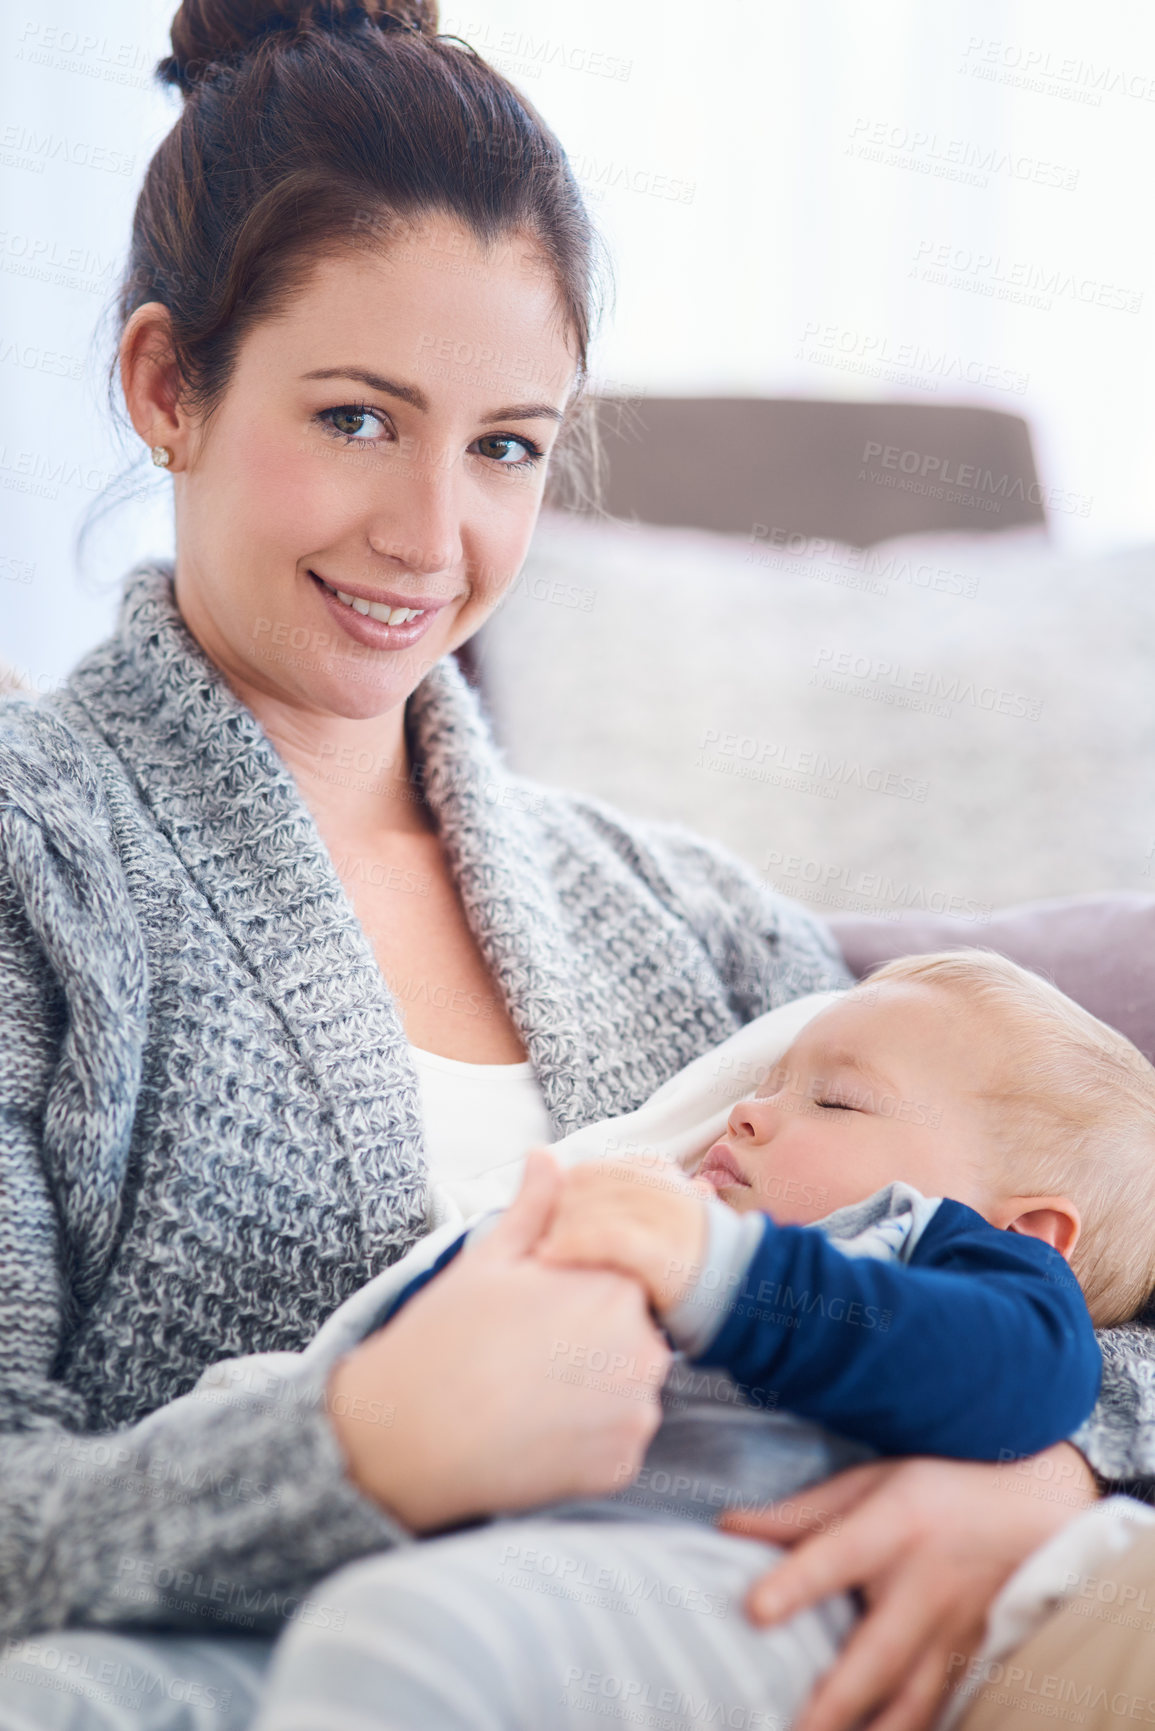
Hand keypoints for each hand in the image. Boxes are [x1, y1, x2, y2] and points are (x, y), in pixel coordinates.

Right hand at [327, 1150, 671, 1531]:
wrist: (408, 1434)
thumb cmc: (445, 1336)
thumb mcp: (491, 1258)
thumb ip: (535, 1208)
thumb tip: (547, 1157)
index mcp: (616, 1287)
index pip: (628, 1277)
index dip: (583, 1287)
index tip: (544, 1307)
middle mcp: (643, 1350)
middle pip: (635, 1334)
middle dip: (595, 1337)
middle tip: (530, 1349)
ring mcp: (636, 1414)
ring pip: (630, 1389)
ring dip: (597, 1388)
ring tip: (531, 1389)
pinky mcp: (621, 1466)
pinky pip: (618, 1442)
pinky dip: (588, 1437)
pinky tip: (537, 1427)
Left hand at [535, 1154, 711, 1312]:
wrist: (738, 1302)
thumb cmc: (680, 1266)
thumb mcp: (653, 1219)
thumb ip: (615, 1197)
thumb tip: (548, 1164)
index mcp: (662, 1176)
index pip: (594, 1170)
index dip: (562, 1191)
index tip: (543, 1218)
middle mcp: (666, 1189)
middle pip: (590, 1185)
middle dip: (556, 1210)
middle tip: (533, 1237)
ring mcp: (669, 1220)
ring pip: (595, 1205)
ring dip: (558, 1227)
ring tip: (535, 1251)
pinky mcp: (666, 1254)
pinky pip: (609, 1237)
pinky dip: (573, 1243)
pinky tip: (551, 1257)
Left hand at [721, 1443, 1097, 1730]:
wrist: (1037, 1511)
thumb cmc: (940, 1490)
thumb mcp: (872, 1481)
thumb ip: (800, 1513)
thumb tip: (727, 1527)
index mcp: (893, 1529)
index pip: (835, 1557)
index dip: (794, 1584)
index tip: (753, 1610)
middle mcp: (925, 1590)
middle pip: (875, 1657)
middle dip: (831, 1704)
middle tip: (788, 1730)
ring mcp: (954, 1636)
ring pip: (912, 1706)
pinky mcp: (973, 1665)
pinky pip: (939, 1713)